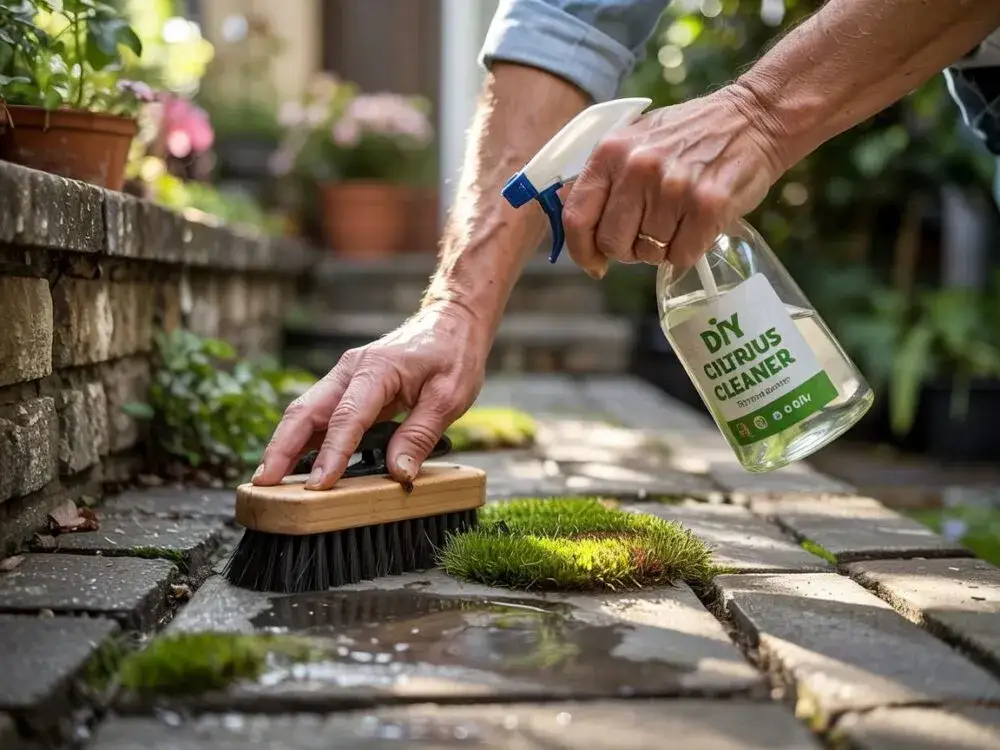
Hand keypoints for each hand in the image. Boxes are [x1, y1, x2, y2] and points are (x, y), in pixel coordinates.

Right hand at [252, 301, 489, 488]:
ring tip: (269, 481)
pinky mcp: (347, 386)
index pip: (346, 417)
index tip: (320, 485)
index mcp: (377, 369)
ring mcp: (345, 376)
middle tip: (264, 485)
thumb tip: (398, 474)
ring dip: (284, 444)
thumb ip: (420, 435)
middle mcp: (351, 370)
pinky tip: (294, 464)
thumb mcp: (450, 397)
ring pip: (304, 411)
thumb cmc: (453, 355)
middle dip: (281, 448)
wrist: (450, 322)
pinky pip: (318, 413)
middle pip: (305, 410)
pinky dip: (302, 438)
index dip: (331, 453)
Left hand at [562, 84, 784, 276]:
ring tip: (680, 218)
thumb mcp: (636, 140)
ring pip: (649, 254)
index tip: (594, 263)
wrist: (754, 118)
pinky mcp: (707, 206)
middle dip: (629, 249)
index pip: (577, 216)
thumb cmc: (691, 135)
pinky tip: (698, 225)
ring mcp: (673, 188)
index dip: (581, 250)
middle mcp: (637, 168)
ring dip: (663, 247)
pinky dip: (689, 250)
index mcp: (611, 151)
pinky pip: (681, 256)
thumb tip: (573, 219)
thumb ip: (605, 177)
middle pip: (612, 243)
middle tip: (649, 232)